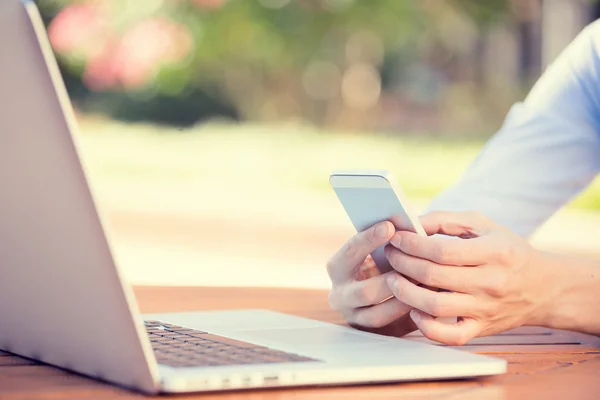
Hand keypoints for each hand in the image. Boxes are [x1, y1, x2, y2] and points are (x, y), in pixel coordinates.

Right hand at [326, 221, 416, 336]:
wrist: (376, 287)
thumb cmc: (379, 260)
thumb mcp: (374, 249)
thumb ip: (385, 238)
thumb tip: (408, 224)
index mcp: (337, 267)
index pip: (350, 252)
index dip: (369, 239)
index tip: (390, 226)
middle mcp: (340, 295)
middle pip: (365, 292)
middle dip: (392, 280)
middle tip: (415, 268)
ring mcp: (354, 316)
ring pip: (379, 315)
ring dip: (404, 301)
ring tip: (427, 286)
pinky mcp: (373, 333)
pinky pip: (393, 329)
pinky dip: (411, 316)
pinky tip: (428, 303)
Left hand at [384, 211, 552, 344]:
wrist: (544, 287)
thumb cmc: (507, 251)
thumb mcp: (483, 225)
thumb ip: (446, 220)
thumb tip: (412, 225)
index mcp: (494, 252)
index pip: (441, 251)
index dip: (412, 244)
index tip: (396, 238)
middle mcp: (491, 282)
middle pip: (433, 276)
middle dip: (403, 263)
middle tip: (390, 255)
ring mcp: (485, 309)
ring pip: (436, 306)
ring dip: (406, 293)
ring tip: (393, 280)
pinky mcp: (481, 329)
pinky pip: (449, 336)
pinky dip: (426, 327)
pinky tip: (414, 310)